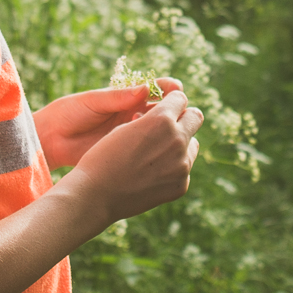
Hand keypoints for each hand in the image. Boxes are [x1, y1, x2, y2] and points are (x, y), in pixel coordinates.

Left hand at [33, 78, 183, 170]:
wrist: (51, 139)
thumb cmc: (69, 113)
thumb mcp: (93, 102)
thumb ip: (117, 97)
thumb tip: (145, 89)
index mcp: (127, 97)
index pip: (157, 89)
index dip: (169, 88)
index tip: (175, 88)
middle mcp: (134, 114)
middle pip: (165, 110)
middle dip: (172, 108)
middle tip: (171, 109)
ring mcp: (132, 135)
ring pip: (159, 131)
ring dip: (161, 128)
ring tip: (150, 125)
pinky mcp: (127, 152)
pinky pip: (147, 149)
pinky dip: (151, 146)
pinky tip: (146, 145)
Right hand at [65, 89, 202, 224]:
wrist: (97, 194)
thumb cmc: (103, 157)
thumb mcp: (124, 127)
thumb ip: (151, 119)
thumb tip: (167, 116)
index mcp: (161, 120)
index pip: (180, 98)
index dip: (171, 102)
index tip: (165, 107)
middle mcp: (177, 140)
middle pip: (195, 117)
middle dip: (184, 118)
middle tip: (169, 125)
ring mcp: (182, 165)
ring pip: (192, 145)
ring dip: (180, 144)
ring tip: (156, 154)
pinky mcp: (181, 185)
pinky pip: (184, 169)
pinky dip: (172, 168)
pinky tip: (151, 174)